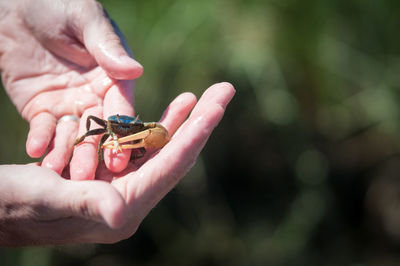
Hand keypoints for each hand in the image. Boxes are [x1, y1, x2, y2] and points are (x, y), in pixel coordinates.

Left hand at [0, 0, 142, 173]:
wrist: (17, 5)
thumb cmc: (58, 4)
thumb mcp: (85, 18)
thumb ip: (107, 45)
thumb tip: (133, 69)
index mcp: (114, 77)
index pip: (121, 108)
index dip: (121, 133)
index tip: (120, 158)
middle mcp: (96, 96)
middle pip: (97, 129)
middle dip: (92, 153)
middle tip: (86, 177)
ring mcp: (70, 105)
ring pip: (71, 135)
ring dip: (65, 154)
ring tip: (56, 171)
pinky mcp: (43, 109)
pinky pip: (43, 128)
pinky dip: (40, 140)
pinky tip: (35, 151)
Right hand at [0, 83, 234, 245]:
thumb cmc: (14, 204)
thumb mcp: (46, 198)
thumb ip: (87, 204)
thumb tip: (120, 216)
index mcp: (123, 206)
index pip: (169, 165)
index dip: (195, 134)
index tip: (217, 106)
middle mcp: (130, 198)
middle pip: (175, 155)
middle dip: (200, 123)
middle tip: (223, 92)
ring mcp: (122, 186)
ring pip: (160, 149)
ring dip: (180, 122)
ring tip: (198, 97)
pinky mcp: (111, 175)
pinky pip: (141, 149)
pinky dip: (154, 127)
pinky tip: (168, 112)